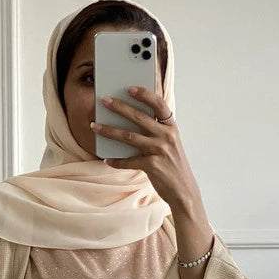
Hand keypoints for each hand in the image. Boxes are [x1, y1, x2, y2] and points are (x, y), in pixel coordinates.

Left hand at [90, 86, 202, 214]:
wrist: (183, 190)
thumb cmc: (173, 165)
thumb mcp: (170, 143)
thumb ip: (157, 131)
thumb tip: (131, 120)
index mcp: (171, 127)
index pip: (159, 104)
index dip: (144, 94)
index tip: (129, 88)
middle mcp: (166, 136)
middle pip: (138, 117)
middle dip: (118, 107)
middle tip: (103, 100)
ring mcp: (159, 150)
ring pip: (129, 136)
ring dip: (109, 130)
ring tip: (95, 126)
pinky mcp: (152, 166)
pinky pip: (129, 161)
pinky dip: (116, 161)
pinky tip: (107, 159)